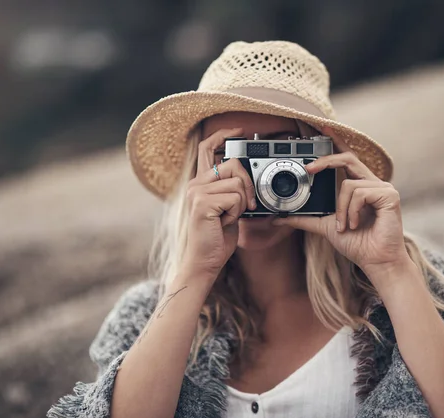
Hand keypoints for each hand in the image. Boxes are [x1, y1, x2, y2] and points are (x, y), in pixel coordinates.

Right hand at [182, 128, 256, 282]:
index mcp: (200, 183)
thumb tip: (248, 177)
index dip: (222, 135)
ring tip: (228, 218)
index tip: (238, 130)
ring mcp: (197, 192)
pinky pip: (235, 198)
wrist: (205, 261)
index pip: (207, 148)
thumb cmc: (216, 238)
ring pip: (237, 184)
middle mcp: (195, 184)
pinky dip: (237, 213)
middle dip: (248, 185)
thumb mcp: (227, 209)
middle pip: (232, 164)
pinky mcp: (203, 203)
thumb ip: (232, 191)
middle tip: (247, 205)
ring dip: (241, 204)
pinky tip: (224, 223)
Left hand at [273, 128, 410, 278]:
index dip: (335, 141)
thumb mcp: (325, 227)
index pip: (346, 157)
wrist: (375, 261)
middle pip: (347, 157)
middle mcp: (372, 183)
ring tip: (346, 226)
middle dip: (326, 159)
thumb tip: (279, 218)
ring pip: (348, 183)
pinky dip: (351, 211)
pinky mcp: (389, 194)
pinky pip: (358, 193)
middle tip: (309, 169)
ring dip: (341, 209)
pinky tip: (356, 224)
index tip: (321, 127)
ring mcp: (383, 187)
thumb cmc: (357, 244)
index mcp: (359, 187)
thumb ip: (305, 219)